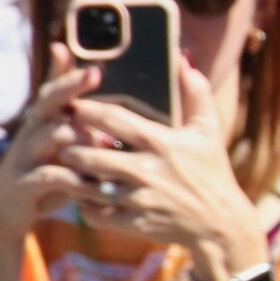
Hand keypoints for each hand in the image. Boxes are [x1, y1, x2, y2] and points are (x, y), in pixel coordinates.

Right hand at [0, 45, 98, 249]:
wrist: (4, 216)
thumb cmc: (41, 183)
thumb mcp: (59, 159)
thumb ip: (80, 143)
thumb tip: (110, 130)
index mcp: (40, 125)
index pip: (54, 92)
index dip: (68, 75)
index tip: (90, 60)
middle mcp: (30, 133)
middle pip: (48, 102)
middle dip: (70, 86)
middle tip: (93, 73)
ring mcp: (24, 157)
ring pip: (51, 135)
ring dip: (81, 137)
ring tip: (108, 143)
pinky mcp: (23, 184)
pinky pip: (50, 176)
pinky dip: (74, 180)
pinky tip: (93, 185)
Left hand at [60, 54, 264, 276]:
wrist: (221, 224)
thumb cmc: (213, 172)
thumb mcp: (208, 129)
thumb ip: (195, 90)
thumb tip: (183, 56)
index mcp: (161, 142)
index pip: (114, 119)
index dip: (86, 109)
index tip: (69, 104)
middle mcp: (148, 170)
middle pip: (93, 156)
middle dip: (70, 148)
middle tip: (58, 140)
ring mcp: (141, 199)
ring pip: (91, 187)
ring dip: (74, 178)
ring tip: (64, 168)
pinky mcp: (138, 223)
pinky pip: (100, 214)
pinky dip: (86, 207)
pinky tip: (83, 199)